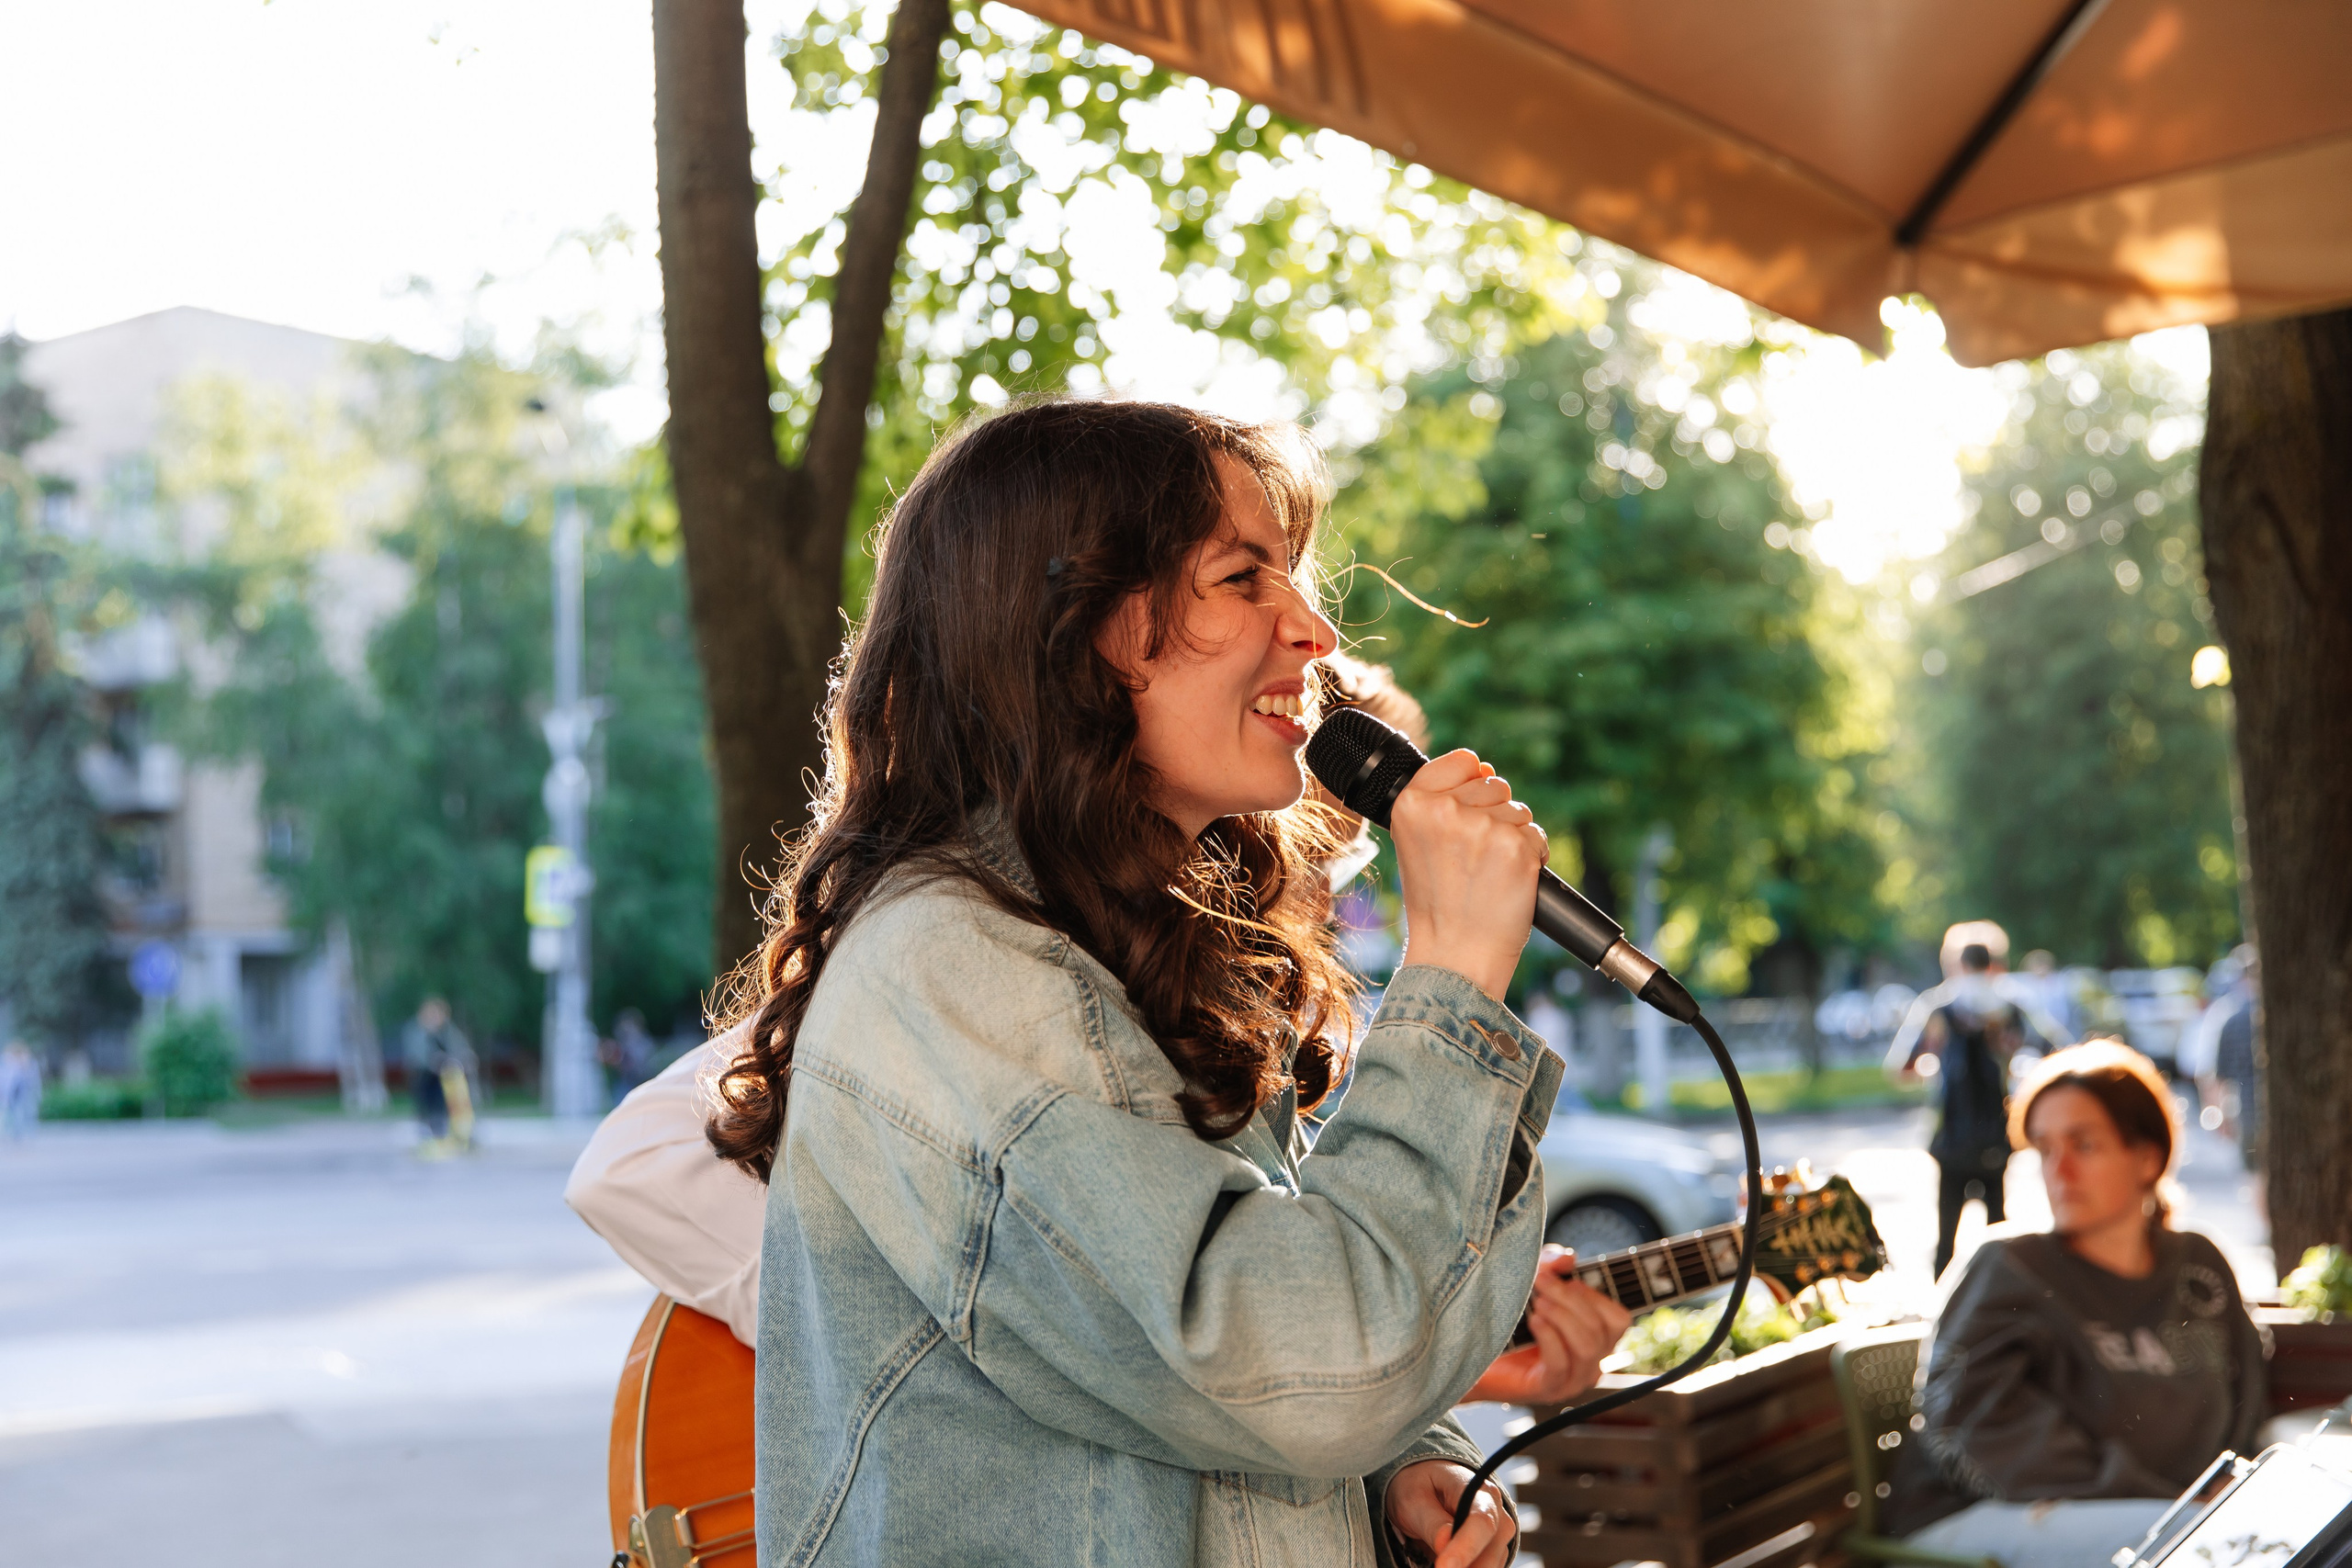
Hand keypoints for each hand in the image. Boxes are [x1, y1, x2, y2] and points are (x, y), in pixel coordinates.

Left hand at [1385, 1459, 1515, 1567]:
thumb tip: (1444, 1545)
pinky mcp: (1495, 1551)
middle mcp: (1496, 1511)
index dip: (1465, 1548)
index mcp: (1476, 1489)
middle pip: (1491, 1551)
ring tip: (1437, 1559)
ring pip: (1490, 1565)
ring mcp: (1498, 1533)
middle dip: (1463, 1566)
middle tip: (1436, 1566)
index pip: (1481, 1521)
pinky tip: (1447, 1563)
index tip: (1443, 1566)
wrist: (1427, 1486)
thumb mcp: (1413, 1499)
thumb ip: (1430, 1523)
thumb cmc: (1421, 1486)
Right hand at [1391, 749, 1545, 1000]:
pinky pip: (1536, 836)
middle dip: (1492, 817)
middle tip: (1471, 862)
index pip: (1463, 761)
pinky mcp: (1516, 848)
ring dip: (1512, 838)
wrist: (1453, 954)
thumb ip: (1442, 800)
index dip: (1469, 788)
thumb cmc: (1438, 902)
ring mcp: (1481, 828)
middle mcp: (1444, 810)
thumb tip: (1484, 768)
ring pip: (1517, 810)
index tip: (1458, 823)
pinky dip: (1530, 858)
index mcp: (1411, 803)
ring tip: (1487, 874)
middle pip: (1494, 784)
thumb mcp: (1417, 841)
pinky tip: (1507, 882)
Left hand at [1464, 1245, 1633, 1405]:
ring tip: (1537, 1302)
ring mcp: (1572, 1380)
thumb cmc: (1509, 1315)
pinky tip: (1534, 1321)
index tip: (1567, 1279)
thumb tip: (1568, 1258)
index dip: (1595, 1295)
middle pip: (1600, 1329)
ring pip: (1587, 1348)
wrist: (1473, 1351)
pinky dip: (1549, 1337)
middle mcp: (1590, 1362)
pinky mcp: (1548, 1389)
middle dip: (1570, 1298)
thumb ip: (1552, 1263)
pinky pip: (1560, 1365)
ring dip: (1562, 1317)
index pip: (1618, 1319)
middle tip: (1541, 1281)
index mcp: (1595, 1339)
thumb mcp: (1533, 1280)